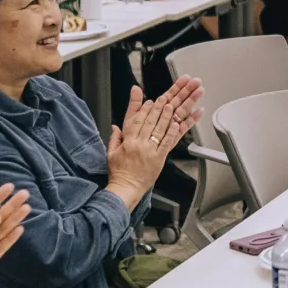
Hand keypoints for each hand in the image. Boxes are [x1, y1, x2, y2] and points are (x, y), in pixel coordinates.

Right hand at [104, 80, 200, 205]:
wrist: (125, 188)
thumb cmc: (119, 173)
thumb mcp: (111, 153)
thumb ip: (114, 138)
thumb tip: (114, 127)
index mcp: (128, 141)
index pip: (137, 121)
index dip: (144, 110)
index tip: (150, 101)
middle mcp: (139, 144)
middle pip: (150, 122)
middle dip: (158, 109)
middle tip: (164, 98)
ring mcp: (150, 151)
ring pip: (159, 130)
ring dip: (166, 117)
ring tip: (172, 106)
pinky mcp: (159, 159)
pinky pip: (166, 143)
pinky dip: (172, 133)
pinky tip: (176, 124)